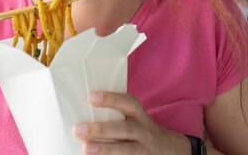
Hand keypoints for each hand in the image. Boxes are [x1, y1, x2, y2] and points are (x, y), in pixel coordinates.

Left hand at [73, 91, 190, 154]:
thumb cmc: (140, 129)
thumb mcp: (135, 118)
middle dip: (101, 129)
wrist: (169, 149)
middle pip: (124, 129)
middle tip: (78, 129)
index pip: (128, 103)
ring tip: (86, 149)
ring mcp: (143, 150)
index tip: (90, 97)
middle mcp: (143, 132)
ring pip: (126, 150)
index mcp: (139, 116)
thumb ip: (115, 113)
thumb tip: (82, 108)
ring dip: (105, 149)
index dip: (111, 99)